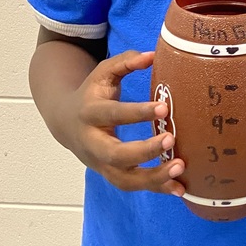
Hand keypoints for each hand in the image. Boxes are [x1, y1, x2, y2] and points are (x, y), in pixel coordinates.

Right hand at [65, 49, 185, 195]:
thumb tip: (151, 56)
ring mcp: (101, 163)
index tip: (164, 108)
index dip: (137, 112)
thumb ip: (125, 61)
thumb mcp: (103, 73)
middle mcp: (92, 142)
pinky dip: (156, 189)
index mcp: (90, 113)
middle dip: (143, 151)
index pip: (113, 113)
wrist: (66, 122)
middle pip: (114, 154)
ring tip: (180, 168)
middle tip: (171, 139)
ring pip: (124, 179)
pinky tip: (179, 188)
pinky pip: (133, 187)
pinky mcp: (111, 175)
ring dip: (152, 178)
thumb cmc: (93, 94)